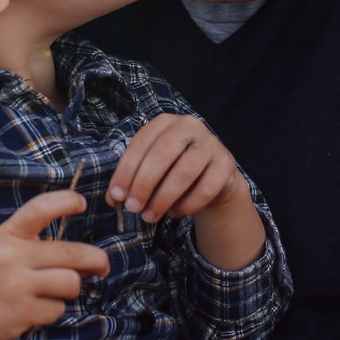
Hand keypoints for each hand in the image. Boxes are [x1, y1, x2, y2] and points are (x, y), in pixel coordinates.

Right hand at [0, 191, 108, 339]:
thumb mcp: (3, 249)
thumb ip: (38, 246)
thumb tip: (88, 259)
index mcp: (7, 235)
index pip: (38, 209)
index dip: (64, 202)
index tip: (81, 204)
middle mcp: (11, 257)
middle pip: (72, 253)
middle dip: (96, 261)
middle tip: (102, 267)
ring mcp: (16, 285)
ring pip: (71, 283)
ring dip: (68, 290)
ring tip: (48, 293)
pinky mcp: (21, 312)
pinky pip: (57, 309)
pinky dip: (51, 311)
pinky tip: (31, 310)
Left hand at [109, 114, 244, 223]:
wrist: (213, 177)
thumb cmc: (174, 170)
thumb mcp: (151, 169)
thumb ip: (131, 179)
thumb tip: (113, 198)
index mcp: (165, 122)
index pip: (141, 143)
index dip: (126, 171)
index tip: (116, 196)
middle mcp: (189, 126)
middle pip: (162, 155)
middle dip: (143, 184)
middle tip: (133, 208)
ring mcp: (211, 143)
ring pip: (184, 173)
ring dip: (163, 199)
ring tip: (150, 216)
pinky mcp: (226, 164)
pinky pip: (205, 189)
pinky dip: (186, 205)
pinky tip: (174, 213)